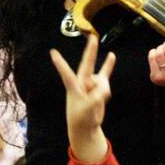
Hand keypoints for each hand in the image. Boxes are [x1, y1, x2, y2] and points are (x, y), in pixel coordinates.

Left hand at [51, 34, 111, 163]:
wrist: (86, 127)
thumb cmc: (81, 118)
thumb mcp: (88, 108)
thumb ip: (97, 96)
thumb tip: (106, 87)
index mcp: (73, 87)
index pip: (66, 73)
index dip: (60, 63)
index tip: (52, 53)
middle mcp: (82, 82)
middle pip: (87, 64)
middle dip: (90, 51)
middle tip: (92, 38)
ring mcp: (91, 84)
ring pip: (102, 82)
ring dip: (104, 91)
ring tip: (99, 102)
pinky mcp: (99, 88)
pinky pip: (105, 74)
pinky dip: (108, 66)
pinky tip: (111, 56)